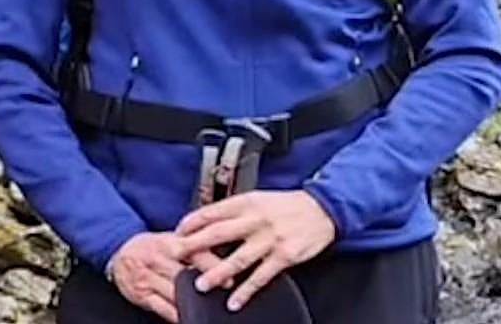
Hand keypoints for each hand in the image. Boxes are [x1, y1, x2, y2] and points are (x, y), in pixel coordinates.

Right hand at [110, 231, 220, 321]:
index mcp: (169, 244)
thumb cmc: (153, 246)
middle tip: (222, 291)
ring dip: (191, 300)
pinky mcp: (142, 295)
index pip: (194, 253)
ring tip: (207, 306)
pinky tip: (187, 315)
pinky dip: (176, 314)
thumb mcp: (171, 238)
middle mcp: (158, 261)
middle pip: (184, 275)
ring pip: (174, 293)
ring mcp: (148, 279)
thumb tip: (222, 247)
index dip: (212, 265)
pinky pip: (161, 307)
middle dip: (204, 284)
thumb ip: (193, 243)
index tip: (228, 276)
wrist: (120, 253)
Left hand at [175, 190, 336, 311]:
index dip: (193, 222)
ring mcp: (270, 238)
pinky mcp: (284, 255)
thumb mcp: (261, 199)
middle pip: (219, 233)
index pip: (214, 211)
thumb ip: (236, 210)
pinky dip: (246, 291)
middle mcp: (257, 219)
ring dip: (217, 273)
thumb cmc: (289, 205)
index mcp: (249, 202)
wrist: (323, 208)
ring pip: (237, 259)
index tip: (178, 233)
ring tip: (201, 285)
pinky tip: (234, 301)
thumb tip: (208, 223)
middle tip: (177, 257)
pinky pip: (260, 276)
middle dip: (195, 246)